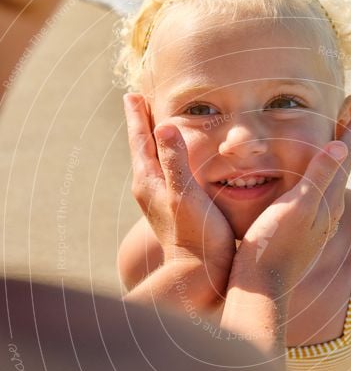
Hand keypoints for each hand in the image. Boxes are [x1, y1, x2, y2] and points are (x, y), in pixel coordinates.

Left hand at [124, 93, 235, 297]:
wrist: (197, 277)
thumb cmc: (197, 236)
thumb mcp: (186, 194)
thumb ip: (176, 160)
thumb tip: (164, 125)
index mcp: (149, 181)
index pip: (140, 140)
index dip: (138, 116)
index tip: (133, 94)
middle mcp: (149, 190)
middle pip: (143, 149)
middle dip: (143, 125)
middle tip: (141, 102)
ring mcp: (159, 203)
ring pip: (154, 163)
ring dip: (155, 143)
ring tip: (159, 128)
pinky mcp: (173, 213)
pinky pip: (167, 177)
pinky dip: (169, 162)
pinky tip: (179, 167)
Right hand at [234, 114, 350, 289]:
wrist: (261, 288)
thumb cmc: (273, 246)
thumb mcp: (296, 207)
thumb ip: (318, 177)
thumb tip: (342, 146)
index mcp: (327, 202)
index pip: (343, 160)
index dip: (350, 133)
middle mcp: (327, 214)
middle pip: (341, 171)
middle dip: (346, 145)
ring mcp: (315, 228)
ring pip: (331, 187)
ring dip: (335, 164)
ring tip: (339, 150)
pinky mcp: (301, 237)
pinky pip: (317, 200)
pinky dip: (319, 183)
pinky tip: (312, 191)